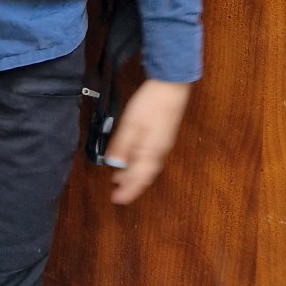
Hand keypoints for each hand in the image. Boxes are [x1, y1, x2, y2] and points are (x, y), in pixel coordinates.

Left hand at [104, 79, 190, 204]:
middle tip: (116, 191)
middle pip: (144, 175)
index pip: (139, 179)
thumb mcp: (130, 125)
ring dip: (134, 173)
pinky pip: (150, 156)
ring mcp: (163, 144)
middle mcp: (160, 152)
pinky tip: (131, 157)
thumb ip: (122, 146)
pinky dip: (139, 162)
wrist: (171, 85)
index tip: (117, 199)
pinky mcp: (163, 135)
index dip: (128, 191)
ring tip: (119, 176)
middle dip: (130, 184)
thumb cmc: (151, 103)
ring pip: (147, 166)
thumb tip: (114, 164)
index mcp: (151, 153)